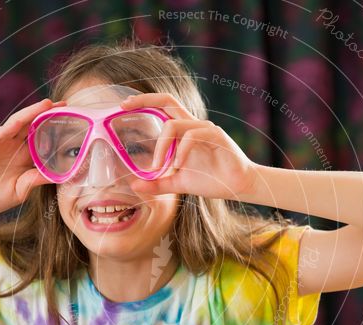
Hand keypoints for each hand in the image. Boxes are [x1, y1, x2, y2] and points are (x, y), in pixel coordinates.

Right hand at [0, 98, 65, 222]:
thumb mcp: (20, 191)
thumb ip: (36, 180)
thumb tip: (59, 175)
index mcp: (22, 157)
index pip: (42, 139)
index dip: (55, 131)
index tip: (72, 124)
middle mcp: (12, 147)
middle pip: (32, 126)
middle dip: (47, 115)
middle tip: (65, 105)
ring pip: (17, 124)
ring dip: (31, 113)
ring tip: (47, 104)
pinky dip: (9, 126)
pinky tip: (20, 120)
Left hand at [119, 92, 258, 199]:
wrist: (238, 186)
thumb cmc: (210, 180)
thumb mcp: (177, 184)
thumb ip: (157, 183)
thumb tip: (134, 186)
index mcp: (184, 131)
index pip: (162, 107)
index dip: (144, 102)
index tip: (123, 105)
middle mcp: (193, 125)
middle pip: (167, 100)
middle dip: (145, 100)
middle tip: (124, 106)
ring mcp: (204, 129)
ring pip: (174, 125)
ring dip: (161, 147)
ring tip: (158, 167)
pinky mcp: (216, 137)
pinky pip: (192, 136)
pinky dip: (181, 151)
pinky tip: (178, 167)